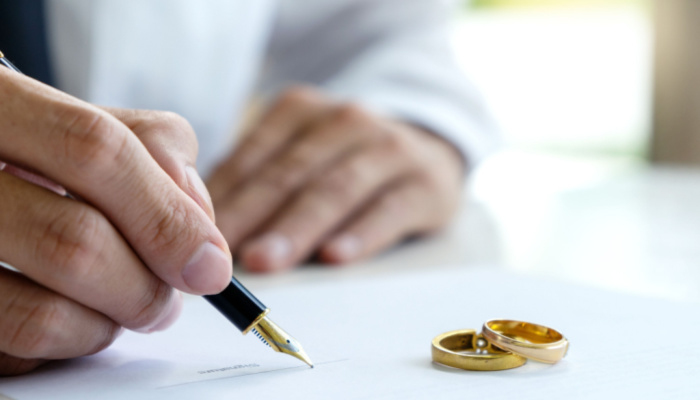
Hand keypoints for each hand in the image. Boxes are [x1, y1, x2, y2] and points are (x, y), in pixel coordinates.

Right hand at [0, 69, 231, 374]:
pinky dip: (71, 343)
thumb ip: (157, 152)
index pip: (94, 151)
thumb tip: (200, 231)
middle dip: (147, 287)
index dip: (165, 214)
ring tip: (122, 304)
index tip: (211, 264)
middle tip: (167, 300)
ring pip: (47, 311)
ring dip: (113, 320)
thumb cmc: (39, 152)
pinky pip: (21, 347)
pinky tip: (76, 315)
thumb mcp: (92, 124)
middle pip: (77, 242)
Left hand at [207, 86, 464, 272]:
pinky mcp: (426, 183)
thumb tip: (204, 229)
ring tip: (266, 260)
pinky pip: (390, 209)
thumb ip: (257, 181)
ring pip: (336, 189)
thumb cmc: (345, 159)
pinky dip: (361, 234)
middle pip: (290, 173)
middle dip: (253, 215)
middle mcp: (346, 121)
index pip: (254, 157)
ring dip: (297, 228)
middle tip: (219, 254)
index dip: (224, 199)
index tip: (193, 237)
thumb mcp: (300, 152)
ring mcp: (389, 148)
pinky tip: (335, 257)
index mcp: (301, 111)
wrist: (427, 147)